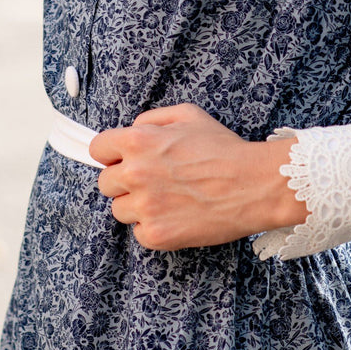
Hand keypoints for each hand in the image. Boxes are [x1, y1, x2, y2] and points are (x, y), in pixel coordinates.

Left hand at [89, 103, 305, 251]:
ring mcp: (144, 207)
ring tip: (168, 199)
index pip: (97, 149)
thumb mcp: (189, 115)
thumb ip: (153, 118)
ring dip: (137, 206)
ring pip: (120, 210)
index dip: (111, 154)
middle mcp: (135, 174)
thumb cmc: (224, 148)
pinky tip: (176, 215)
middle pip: (105, 183)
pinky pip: (138, 233)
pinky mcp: (156, 234)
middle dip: (124, 181)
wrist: (253, 184)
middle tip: (152, 180)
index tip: (122, 160)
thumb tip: (132, 129)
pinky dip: (153, 227)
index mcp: (138, 141)